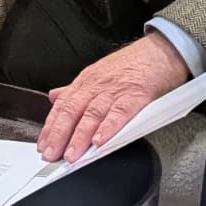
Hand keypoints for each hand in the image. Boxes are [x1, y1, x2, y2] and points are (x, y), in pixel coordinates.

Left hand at [38, 33, 188, 162]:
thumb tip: (54, 97)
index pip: (63, 105)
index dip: (51, 126)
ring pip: (92, 114)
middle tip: (51, 154)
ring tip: (72, 154)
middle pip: (73, 110)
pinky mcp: (136, 95)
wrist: (162, 51)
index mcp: (87, 81)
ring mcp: (116, 90)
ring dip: (80, 136)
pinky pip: (119, 113)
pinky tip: (99, 141)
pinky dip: (108, 127)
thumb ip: (75, 88)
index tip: (43, 145)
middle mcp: (98, 85)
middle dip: (59, 134)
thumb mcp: (99, 71)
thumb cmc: (133, 64)